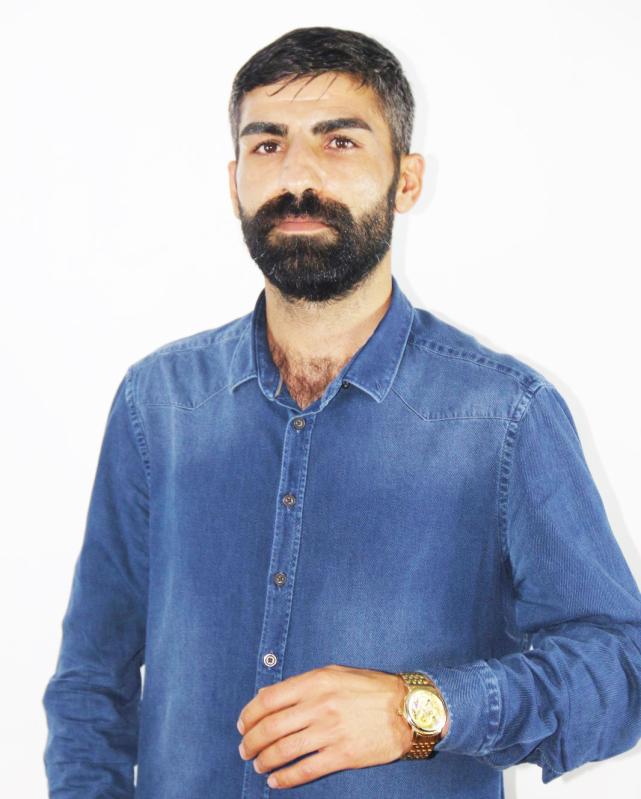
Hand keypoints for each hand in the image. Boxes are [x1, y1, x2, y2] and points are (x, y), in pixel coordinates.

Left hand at [236, 663, 438, 789]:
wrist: (407, 708)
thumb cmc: (370, 688)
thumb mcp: (335, 674)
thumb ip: (302, 684)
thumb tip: (268, 696)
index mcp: (316, 682)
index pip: (269, 699)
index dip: (249, 714)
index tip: (243, 724)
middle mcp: (319, 705)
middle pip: (270, 726)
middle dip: (251, 741)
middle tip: (244, 749)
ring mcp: (330, 731)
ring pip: (283, 749)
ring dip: (264, 760)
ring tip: (258, 765)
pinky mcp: (342, 755)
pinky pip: (305, 769)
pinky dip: (285, 778)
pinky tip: (276, 781)